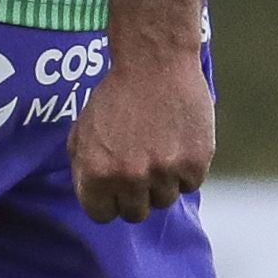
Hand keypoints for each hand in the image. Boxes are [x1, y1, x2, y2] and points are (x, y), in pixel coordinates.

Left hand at [71, 47, 213, 221]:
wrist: (154, 63)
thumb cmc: (116, 95)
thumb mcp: (82, 132)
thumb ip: (85, 170)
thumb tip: (95, 197)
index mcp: (97, 173)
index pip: (102, 215)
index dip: (109, 200)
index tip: (116, 186)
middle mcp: (130, 178)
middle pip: (136, 214)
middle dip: (136, 195)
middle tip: (141, 168)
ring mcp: (165, 172)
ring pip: (165, 200)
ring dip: (162, 182)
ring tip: (161, 149)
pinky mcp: (195, 163)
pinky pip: (190, 184)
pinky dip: (186, 169)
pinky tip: (178, 143)